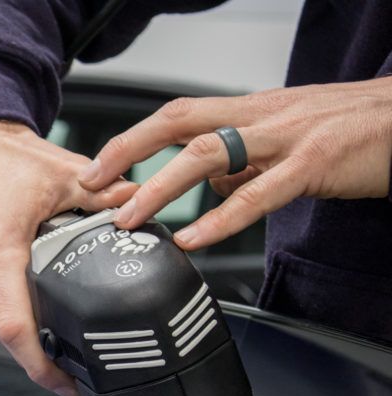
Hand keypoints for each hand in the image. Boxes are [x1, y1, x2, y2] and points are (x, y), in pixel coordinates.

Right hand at [0, 121, 137, 395]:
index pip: (16, 327)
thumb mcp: (62, 174)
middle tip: (78, 374)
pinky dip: (10, 326)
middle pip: (7, 340)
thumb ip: (106, 195)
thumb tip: (140, 207)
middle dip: (42, 361)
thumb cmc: (1, 163)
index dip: (43, 366)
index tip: (70, 383)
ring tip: (60, 349)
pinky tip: (35, 322)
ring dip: (25, 345)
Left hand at [78, 78, 391, 248]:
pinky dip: (220, 219)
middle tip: (92, 185)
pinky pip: (258, 193)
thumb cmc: (349, 130)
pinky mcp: (313, 164)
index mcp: (249, 110)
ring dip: (161, 186)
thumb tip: (206, 193)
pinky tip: (193, 239)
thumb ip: (243, 164)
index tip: (95, 168)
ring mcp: (285, 138)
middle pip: (179, 122)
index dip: (131, 140)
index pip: (176, 116)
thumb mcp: (285, 141)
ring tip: (130, 217)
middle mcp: (260, 117)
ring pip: (209, 153)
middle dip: (128, 152)